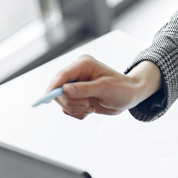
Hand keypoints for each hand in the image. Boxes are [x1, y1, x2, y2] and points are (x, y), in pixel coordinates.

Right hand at [46, 56, 161, 119]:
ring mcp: (76, 86)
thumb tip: (65, 90)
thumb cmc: (122, 88)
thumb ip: (84, 89)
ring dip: (76, 109)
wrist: (130, 97)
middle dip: (71, 102)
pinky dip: (78, 113)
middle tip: (87, 106)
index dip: (53, 87)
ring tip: (92, 107)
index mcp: (82, 64)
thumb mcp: (105, 88)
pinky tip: (92, 109)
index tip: (47, 99)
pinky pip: (69, 109)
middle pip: (58, 91)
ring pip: (63, 102)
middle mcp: (77, 74)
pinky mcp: (78, 97)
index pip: (61, 76)